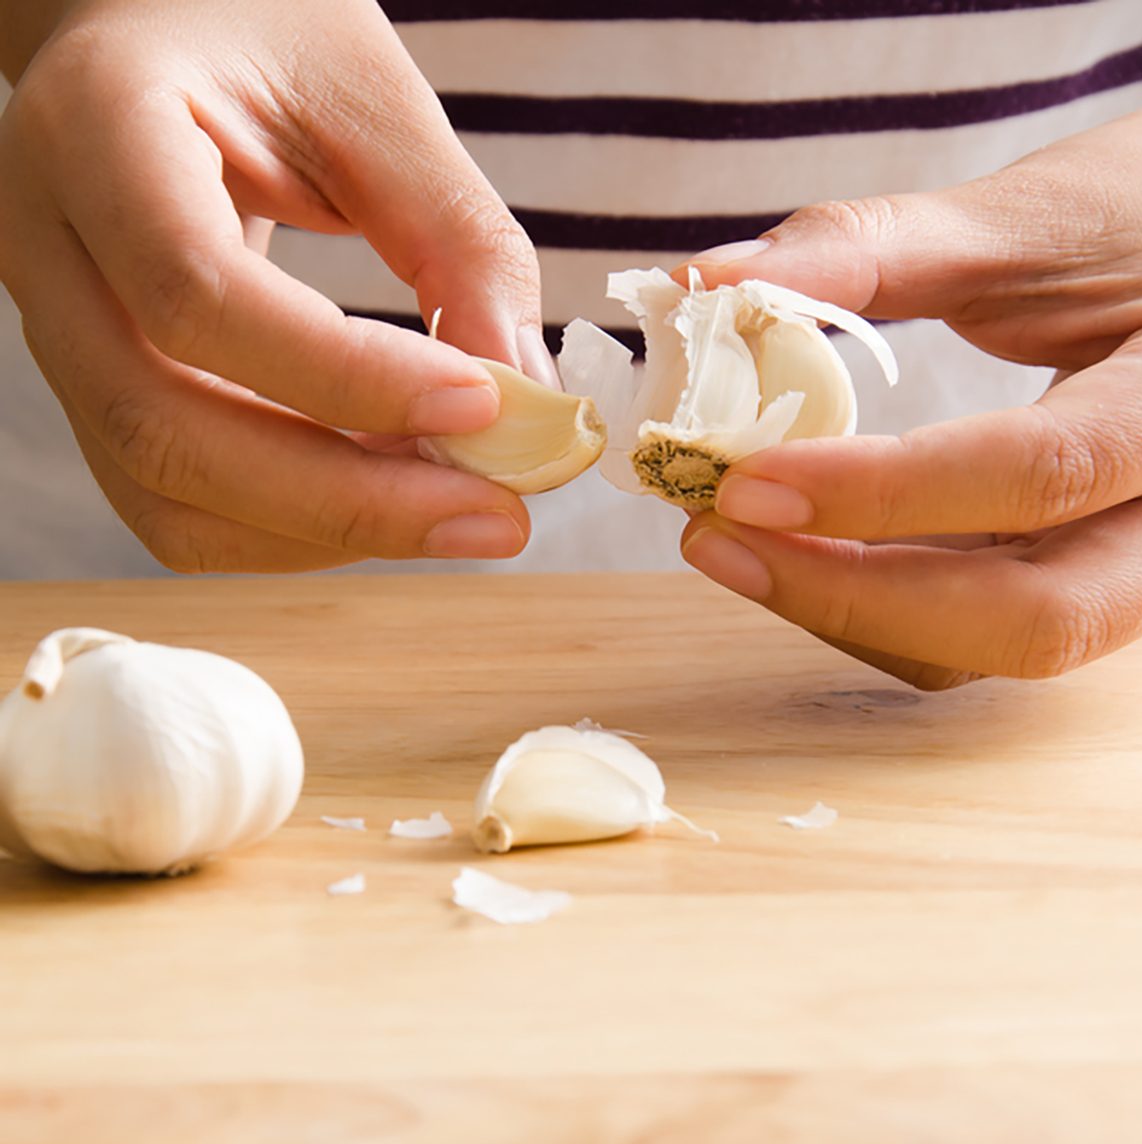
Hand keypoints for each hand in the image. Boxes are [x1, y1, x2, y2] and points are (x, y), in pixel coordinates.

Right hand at [0, 0, 553, 571]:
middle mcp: (47, 249)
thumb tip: (529, 404)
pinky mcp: (108, 396)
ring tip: (461, 509)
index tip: (486, 405)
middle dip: (351, 502)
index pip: (197, 292)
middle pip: (166, 429)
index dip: (348, 376)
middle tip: (499, 520)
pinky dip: (301, 530)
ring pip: (169, 497)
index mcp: (95, 131)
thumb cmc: (265, 38)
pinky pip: (186, 510)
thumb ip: (457, 243)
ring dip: (331, 531)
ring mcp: (62, 338)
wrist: (160, 33)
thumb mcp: (376, 101)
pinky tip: (393, 499)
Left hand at [676, 81, 1141, 688]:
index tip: (743, 482)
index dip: (882, 494)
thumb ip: (867, 250)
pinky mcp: (1084, 578)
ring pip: (994, 646)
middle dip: (856, 598)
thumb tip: (702, 284)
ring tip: (734, 542)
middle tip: (717, 539)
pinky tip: (797, 550)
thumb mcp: (1026, 215)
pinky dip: (873, 605)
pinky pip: (973, 631)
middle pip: (1036, 618)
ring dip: (848, 612)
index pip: (1045, 474)